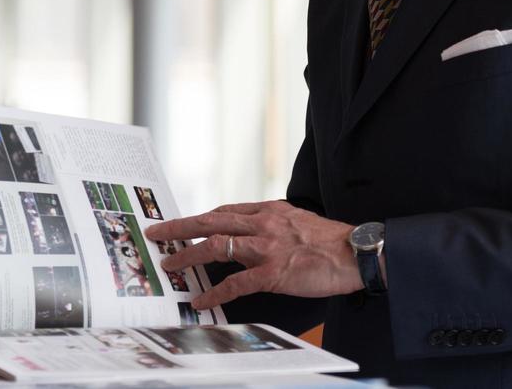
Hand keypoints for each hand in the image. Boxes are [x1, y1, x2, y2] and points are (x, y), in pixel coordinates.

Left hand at [145, 200, 362, 309]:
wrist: (354, 253)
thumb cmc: (329, 240)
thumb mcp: (296, 219)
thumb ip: (271, 223)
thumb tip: (250, 232)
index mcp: (267, 211)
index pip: (224, 211)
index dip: (199, 218)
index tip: (182, 224)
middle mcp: (262, 224)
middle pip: (210, 222)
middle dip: (179, 227)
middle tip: (156, 232)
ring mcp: (266, 248)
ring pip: (216, 246)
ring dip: (187, 255)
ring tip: (169, 264)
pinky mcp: (273, 272)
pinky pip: (235, 283)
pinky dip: (214, 293)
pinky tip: (201, 301)